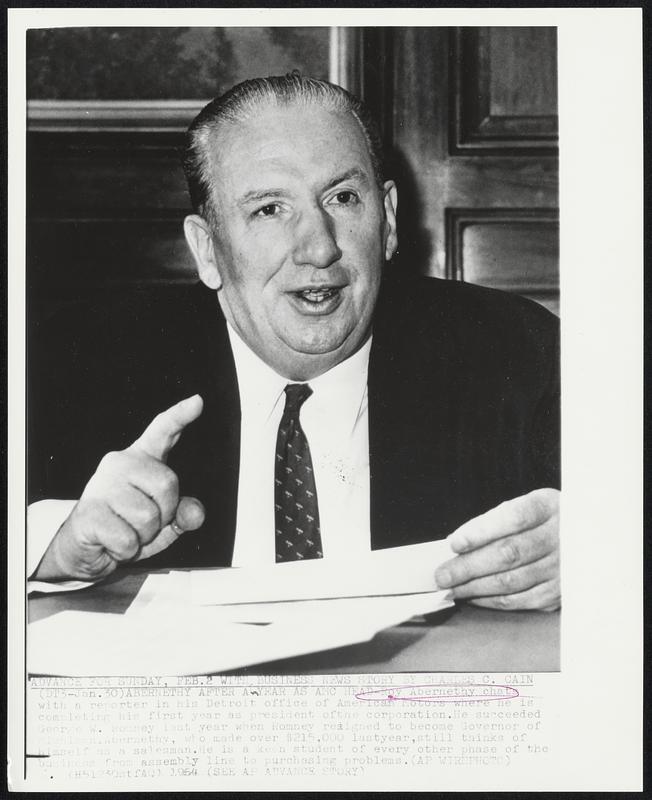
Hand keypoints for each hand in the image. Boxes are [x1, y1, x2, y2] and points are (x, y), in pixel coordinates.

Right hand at [34, 395, 204, 581]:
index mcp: (141, 460)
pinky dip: (126, 550)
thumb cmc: (127, 527)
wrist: (84, 547)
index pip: (162, 431)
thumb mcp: (164, 523)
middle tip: (143, 524)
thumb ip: (184, 515)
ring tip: (125, 532)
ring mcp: (102, 485)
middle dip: (164, 514)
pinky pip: (127, 539)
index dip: (180, 416)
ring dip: (143, 537)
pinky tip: (111, 542)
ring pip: (148, 517)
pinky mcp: (89, 511)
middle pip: (167, 484)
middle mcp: (120, 464)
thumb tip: (195, 513)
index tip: (198, 401)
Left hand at [434, 488, 559, 611]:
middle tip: (442, 574)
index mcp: (549, 507)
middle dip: (469, 566)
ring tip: (451, 586)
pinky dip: (491, 600)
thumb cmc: (545, 521)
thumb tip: (458, 543)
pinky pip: (520, 600)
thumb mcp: (529, 506)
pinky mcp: (560, 593)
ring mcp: (563, 568)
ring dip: (474, 586)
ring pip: (511, 581)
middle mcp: (561, 537)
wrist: (589, 540)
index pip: (514, 517)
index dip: (482, 531)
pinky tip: (473, 596)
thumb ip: (496, 520)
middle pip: (509, 553)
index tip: (454, 543)